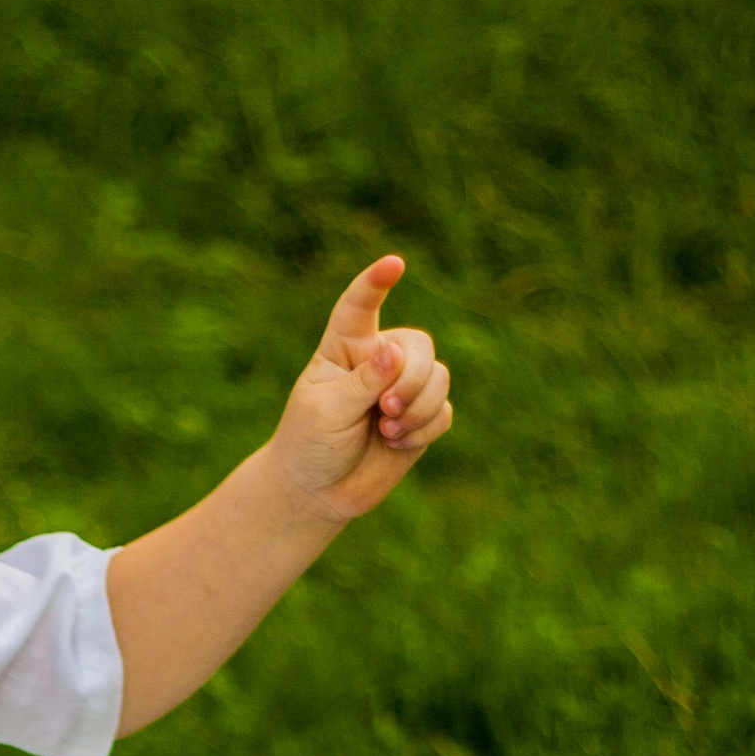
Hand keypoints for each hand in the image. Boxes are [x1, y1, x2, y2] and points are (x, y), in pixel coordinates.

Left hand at [265, 255, 453, 526]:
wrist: (319, 490)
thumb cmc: (311, 442)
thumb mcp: (326, 410)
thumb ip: (362, 381)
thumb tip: (395, 351)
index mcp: (345, 346)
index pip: (360, 306)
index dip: (376, 283)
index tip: (394, 264)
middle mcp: (379, 359)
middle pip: (418, 346)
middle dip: (411, 378)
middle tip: (386, 408)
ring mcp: (403, 388)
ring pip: (438, 377)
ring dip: (418, 406)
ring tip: (388, 429)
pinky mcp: (420, 418)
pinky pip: (443, 411)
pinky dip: (423, 429)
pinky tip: (397, 442)